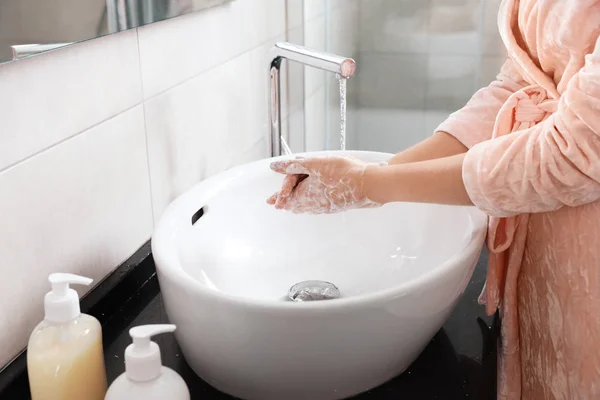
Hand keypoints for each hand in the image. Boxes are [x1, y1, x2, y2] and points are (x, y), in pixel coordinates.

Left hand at [267, 155, 383, 213]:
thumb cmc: (342, 173)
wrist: (367, 184)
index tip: (270, 200)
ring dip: (298, 205)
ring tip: (292, 207)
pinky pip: (318, 207)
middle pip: (295, 203)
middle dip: (286, 202)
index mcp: (304, 195)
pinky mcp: (336, 205)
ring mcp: (325, 207)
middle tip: (277, 205)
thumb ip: (292, 165)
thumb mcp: (313, 164)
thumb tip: (275, 166)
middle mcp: (313, 205)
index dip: (279, 193)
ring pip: (307, 207)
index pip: (286, 194)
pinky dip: (311, 204)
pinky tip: (314, 203)